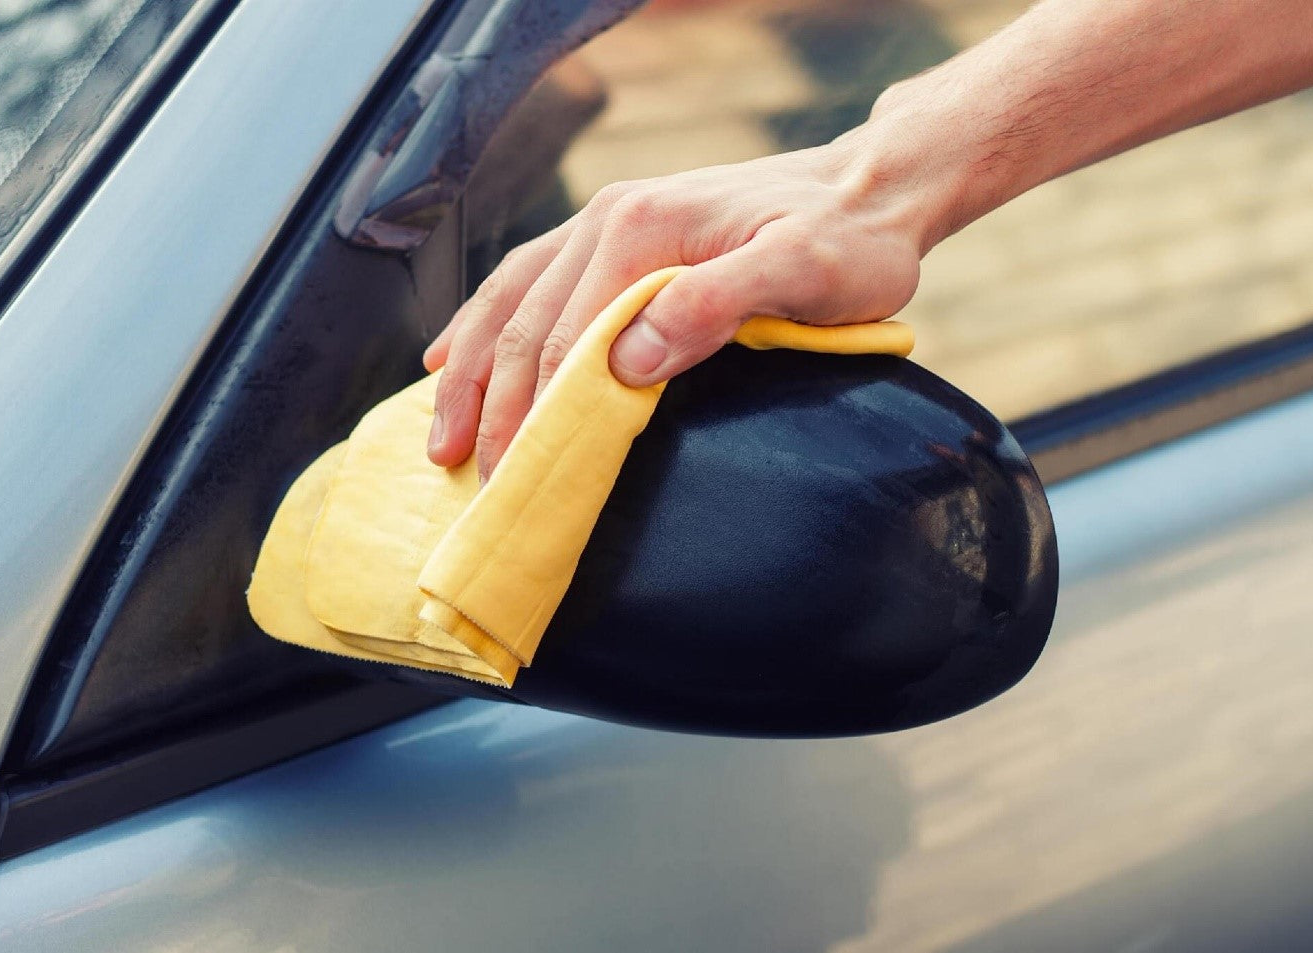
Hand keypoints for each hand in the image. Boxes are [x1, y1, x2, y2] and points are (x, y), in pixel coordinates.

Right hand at [424, 126, 949, 481]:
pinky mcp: (616, 237)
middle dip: (485, 404)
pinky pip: (528, 283)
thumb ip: (714, 305)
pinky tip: (449, 357)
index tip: (514, 479)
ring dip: (468, 371)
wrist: (870, 187)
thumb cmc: (849, 240)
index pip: (562, 340)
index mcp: (639, 231)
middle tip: (467, 475)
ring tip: (442, 435)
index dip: (532, 416)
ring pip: (509, 302)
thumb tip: (628, 361)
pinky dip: (484, 326)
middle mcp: (606, 221)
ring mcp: (604, 225)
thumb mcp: (803, 270)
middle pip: (521, 324)